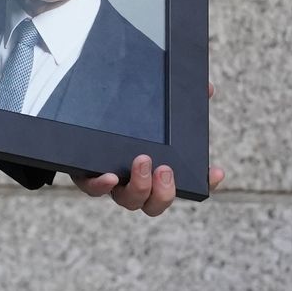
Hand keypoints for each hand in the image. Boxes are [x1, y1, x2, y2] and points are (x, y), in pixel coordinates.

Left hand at [72, 82, 223, 215]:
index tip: (215, 172)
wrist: (76, 118)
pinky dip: (102, 186)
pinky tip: (111, 177)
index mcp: (154, 171)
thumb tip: (207, 87)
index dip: (204, 185)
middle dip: (164, 192)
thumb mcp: (152, 109)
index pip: (185, 185)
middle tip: (166, 170)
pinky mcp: (85, 175)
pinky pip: (92, 189)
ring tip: (143, 161)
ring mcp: (112, 182)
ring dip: (139, 187)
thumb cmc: (123, 119)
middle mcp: (135, 182)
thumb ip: (179, 100)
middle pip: (154, 204)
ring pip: (128, 200)